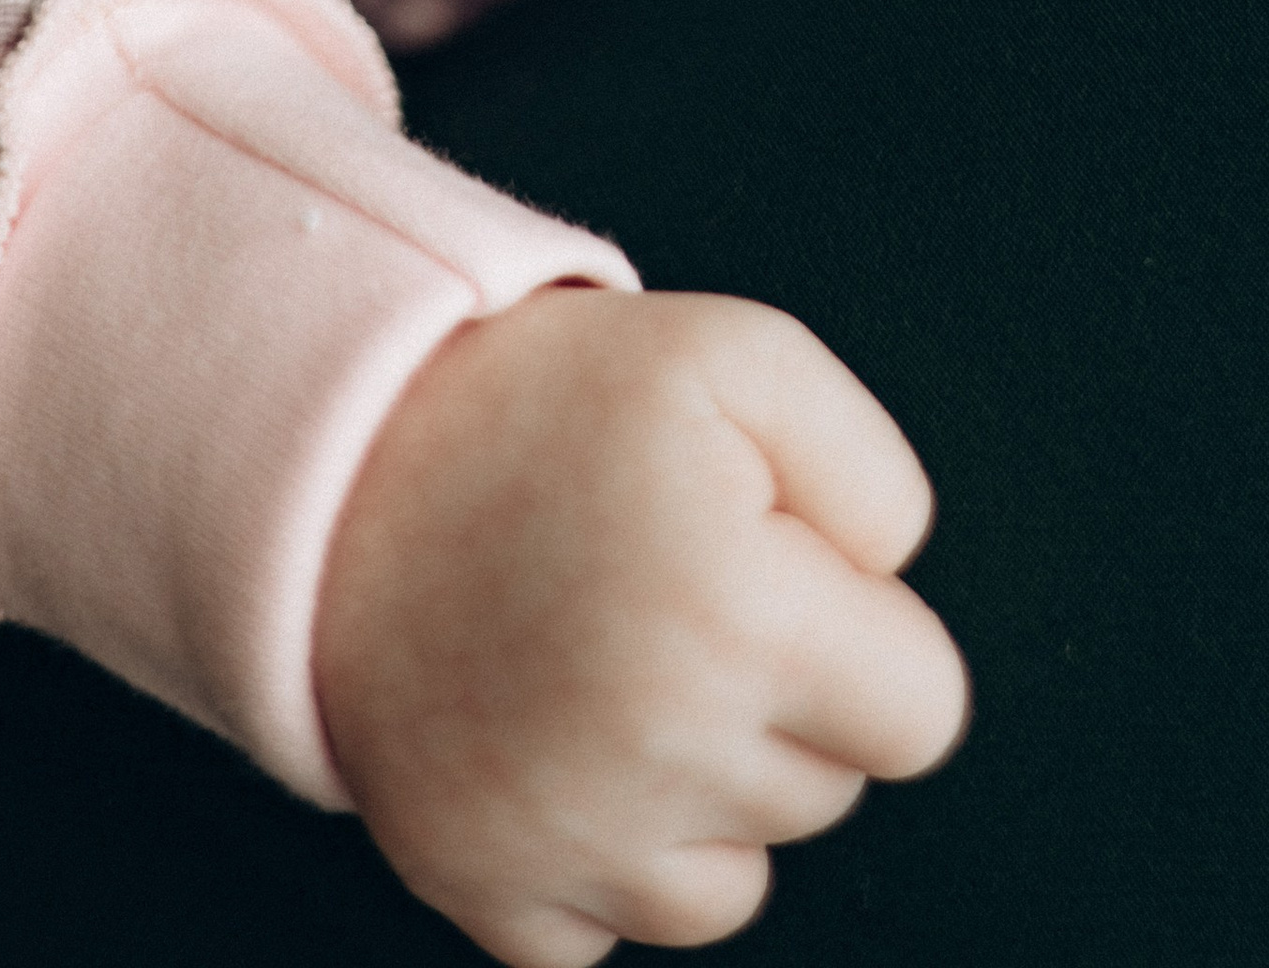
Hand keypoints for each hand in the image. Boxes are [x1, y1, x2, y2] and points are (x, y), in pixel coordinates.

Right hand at [313, 287, 968, 965]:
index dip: (873, 635)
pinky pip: (606, 936)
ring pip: (731, 885)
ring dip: (705, 794)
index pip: (921, 716)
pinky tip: (558, 744)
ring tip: (621, 665)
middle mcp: (656, 753)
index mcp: (739, 617)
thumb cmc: (561, 403)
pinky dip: (597, 861)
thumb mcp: (742, 357)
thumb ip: (875, 474)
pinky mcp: (479, 886)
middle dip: (785, 701)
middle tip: (678, 592)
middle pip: (828, 793)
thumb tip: (894, 592)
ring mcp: (560, 838)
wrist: (347, 455)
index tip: (791, 573)